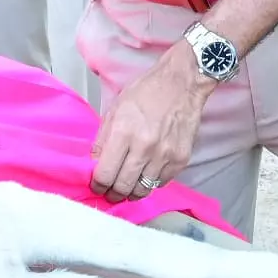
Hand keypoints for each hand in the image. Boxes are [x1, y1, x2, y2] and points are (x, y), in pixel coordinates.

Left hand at [91, 48, 211, 202]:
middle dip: (113, 193)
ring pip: (142, 190)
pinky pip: (161, 184)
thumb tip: (95, 164)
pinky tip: (145, 175)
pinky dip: (151, 183)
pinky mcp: (180, 160)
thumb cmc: (147, 92)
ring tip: (127, 187)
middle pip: (123, 187)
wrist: (182, 83)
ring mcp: (164, 155)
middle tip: (110, 192)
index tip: (97, 185)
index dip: (98, 185)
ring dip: (131, 192)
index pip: (105, 174)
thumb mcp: (116, 109)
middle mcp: (144, 147)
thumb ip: (103, 139)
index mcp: (123, 132)